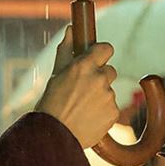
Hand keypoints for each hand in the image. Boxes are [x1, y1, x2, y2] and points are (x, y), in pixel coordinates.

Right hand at [35, 26, 119, 148]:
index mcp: (84, 66)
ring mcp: (108, 96)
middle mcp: (99, 79)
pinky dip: (103, 112)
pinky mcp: (114, 113)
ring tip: (81, 108)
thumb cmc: (51, 103)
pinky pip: (111, 107)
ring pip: (109, 91)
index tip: (97, 58)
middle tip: (83, 90)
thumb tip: (71, 29)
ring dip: (100, 96)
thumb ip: (66, 50)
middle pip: (109, 71)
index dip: (102, 53)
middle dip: (99, 77)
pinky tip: (87, 118)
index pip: (106, 48)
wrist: (53, 136)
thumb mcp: (56, 74)